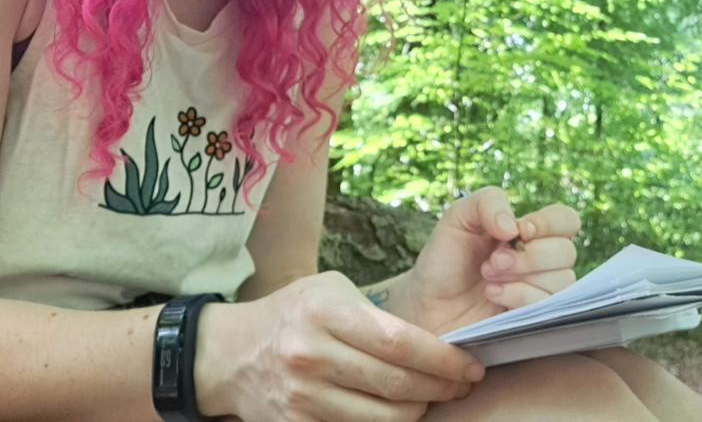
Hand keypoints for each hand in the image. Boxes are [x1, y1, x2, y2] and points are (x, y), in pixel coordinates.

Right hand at [195, 271, 481, 421]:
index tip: (469, 364)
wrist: (232, 353)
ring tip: (430, 396)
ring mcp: (303, 397)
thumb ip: (376, 315)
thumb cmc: (294, 313)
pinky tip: (398, 411)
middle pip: (397, 384)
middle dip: (441, 388)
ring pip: (384, 419)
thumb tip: (434, 344)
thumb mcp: (330, 291)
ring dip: (418, 411)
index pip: (399, 343)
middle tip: (461, 383)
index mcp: (325, 312)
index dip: (443, 359)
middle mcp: (311, 355)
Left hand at [401, 187, 580, 335]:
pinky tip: (492, 295)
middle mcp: (540, 261)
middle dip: (529, 256)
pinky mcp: (535, 320)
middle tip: (493, 261)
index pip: (566, 220)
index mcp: (527, 232)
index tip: (521, 231)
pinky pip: (548, 306)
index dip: (550, 223)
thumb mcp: (457, 218)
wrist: (427, 305)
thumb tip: (516, 228)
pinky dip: (518, 296)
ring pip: (562, 280)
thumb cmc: (444, 260)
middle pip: (567, 252)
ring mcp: (539, 292)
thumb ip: (488, 202)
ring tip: (488, 280)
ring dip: (520, 277)